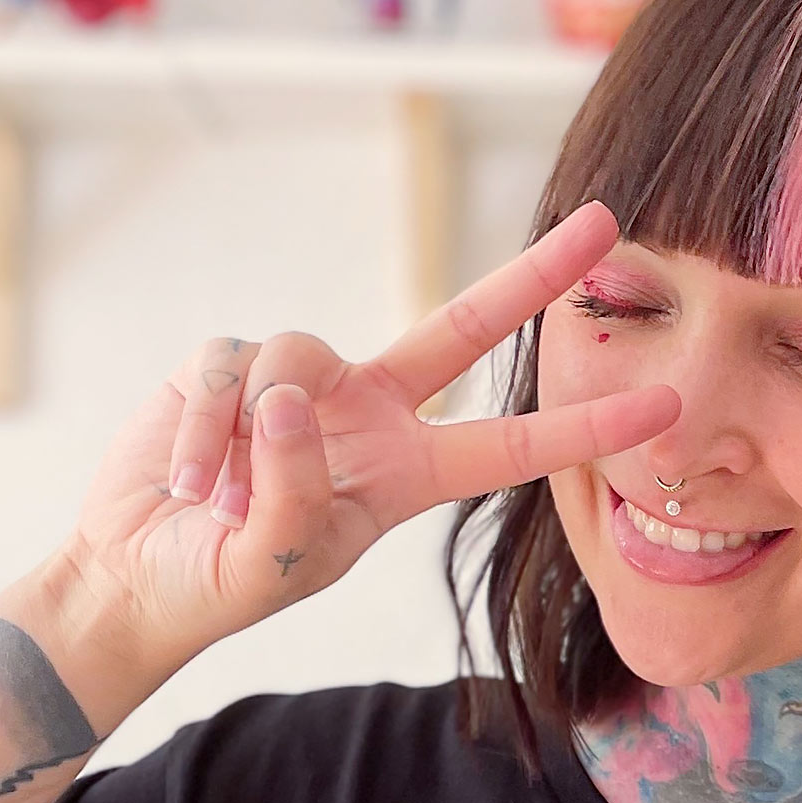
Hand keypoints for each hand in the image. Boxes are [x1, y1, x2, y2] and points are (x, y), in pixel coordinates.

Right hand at [56, 202, 677, 689]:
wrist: (135, 576)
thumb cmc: (224, 580)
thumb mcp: (280, 559)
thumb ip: (295, 488)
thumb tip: (290, 395)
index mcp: (406, 474)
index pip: (511, 444)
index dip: (586, 425)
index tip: (665, 405)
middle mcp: (368, 414)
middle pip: (464, 327)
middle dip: (533, 274)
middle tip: (606, 221)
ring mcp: (300, 382)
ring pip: (300, 356)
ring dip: (253, 436)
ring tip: (218, 498)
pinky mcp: (229, 364)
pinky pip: (227, 371)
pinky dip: (203, 431)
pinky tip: (187, 482)